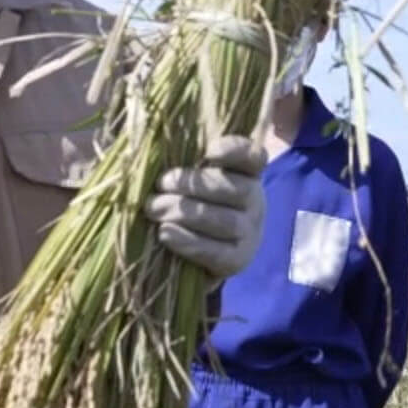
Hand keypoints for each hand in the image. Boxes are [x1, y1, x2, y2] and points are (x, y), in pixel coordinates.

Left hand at [144, 135, 266, 279]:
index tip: (209, 152)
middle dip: (191, 185)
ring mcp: (250, 232)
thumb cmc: (187, 202)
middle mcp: (255, 200)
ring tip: (154, 209)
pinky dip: (188, 243)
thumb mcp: (189, 177)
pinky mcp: (238, 260)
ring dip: (184, 213)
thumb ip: (183, 160)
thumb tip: (153, 146)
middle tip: (160, 185)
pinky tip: (165, 233)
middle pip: (231, 189)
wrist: (193, 253)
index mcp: (246, 172)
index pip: (251, 156)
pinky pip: (216, 252)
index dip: (234, 152)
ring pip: (223, 221)